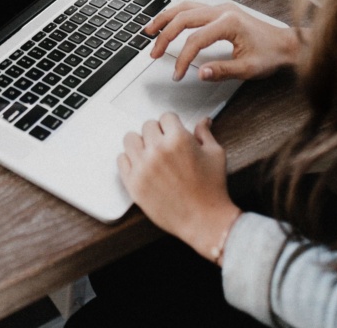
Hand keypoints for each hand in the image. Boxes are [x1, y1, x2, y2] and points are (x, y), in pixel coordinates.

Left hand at [118, 113, 240, 262]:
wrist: (204, 221)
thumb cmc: (212, 189)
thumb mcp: (215, 155)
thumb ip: (204, 134)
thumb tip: (203, 121)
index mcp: (178, 139)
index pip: (166, 117)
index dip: (172, 125)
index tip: (173, 132)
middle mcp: (158, 150)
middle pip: (147, 126)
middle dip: (158, 133)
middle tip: (165, 146)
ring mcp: (143, 167)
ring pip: (130, 139)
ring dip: (140, 143)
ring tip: (150, 153)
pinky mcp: (133, 183)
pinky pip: (121, 160)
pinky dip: (130, 160)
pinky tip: (142, 166)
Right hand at [146, 1, 300, 82]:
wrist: (286, 44)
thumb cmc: (271, 54)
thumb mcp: (248, 69)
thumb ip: (222, 70)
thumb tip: (200, 73)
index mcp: (229, 23)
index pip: (195, 40)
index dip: (182, 58)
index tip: (177, 74)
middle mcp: (222, 11)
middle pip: (183, 18)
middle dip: (165, 36)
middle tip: (154, 53)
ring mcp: (220, 8)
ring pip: (185, 7)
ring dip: (165, 19)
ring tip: (150, 31)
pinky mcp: (220, 11)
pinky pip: (192, 8)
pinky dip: (176, 15)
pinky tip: (168, 22)